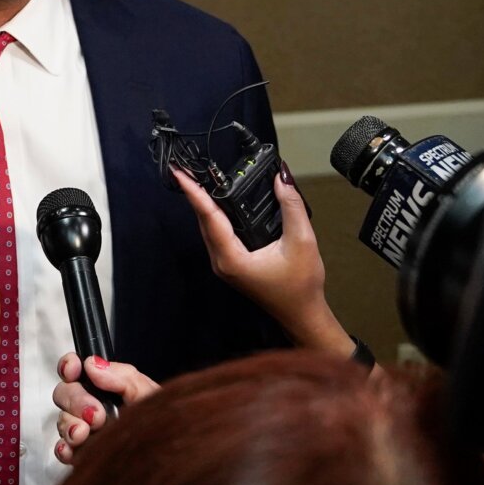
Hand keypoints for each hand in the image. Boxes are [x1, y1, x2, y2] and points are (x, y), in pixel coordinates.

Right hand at [51, 352, 158, 463]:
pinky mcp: (82, 455)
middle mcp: (92, 406)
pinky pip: (62, 449)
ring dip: (70, 426)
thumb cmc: (162, 426)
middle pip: (64, 393)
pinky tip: (74, 449)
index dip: (69, 366)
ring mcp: (86, 430)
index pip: (77, 368)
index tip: (74, 370)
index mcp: (107, 386)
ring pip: (62, 421)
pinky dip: (64, 448)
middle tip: (97, 414)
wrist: (169, 457)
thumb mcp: (149, 395)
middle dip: (77, 400)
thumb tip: (93, 365)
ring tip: (86, 434)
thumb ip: (123, 376)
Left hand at [175, 167, 348, 351]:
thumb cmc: (301, 286)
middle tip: (185, 170)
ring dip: (203, 204)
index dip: (194, 193)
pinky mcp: (231, 263)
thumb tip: (282, 178)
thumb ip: (291, 206)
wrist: (302, 314)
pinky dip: (215, 215)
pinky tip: (217, 203)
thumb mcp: (301, 241)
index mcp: (232, 259)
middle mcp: (222, 262)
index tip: (181, 175)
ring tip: (195, 181)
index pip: (209, 217)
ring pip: (208, 228)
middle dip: (194, 194)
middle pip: (204, 221)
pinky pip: (217, 234)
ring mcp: (225, 264)